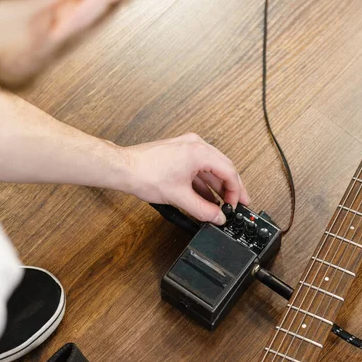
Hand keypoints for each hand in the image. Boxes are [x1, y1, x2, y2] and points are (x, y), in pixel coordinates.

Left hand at [120, 133, 249, 224]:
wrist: (124, 168)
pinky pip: (199, 166)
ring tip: (221, 204)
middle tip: (237, 203)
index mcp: (199, 152)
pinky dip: (204, 181)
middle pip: (223, 167)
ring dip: (217, 186)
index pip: (229, 171)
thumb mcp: (179, 197)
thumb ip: (203, 210)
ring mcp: (187, 146)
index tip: (236, 205)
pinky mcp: (179, 152)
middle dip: (231, 188)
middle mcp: (196, 144)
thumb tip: (217, 217)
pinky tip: (206, 196)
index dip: (235, 191)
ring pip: (211, 167)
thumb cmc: (145, 174)